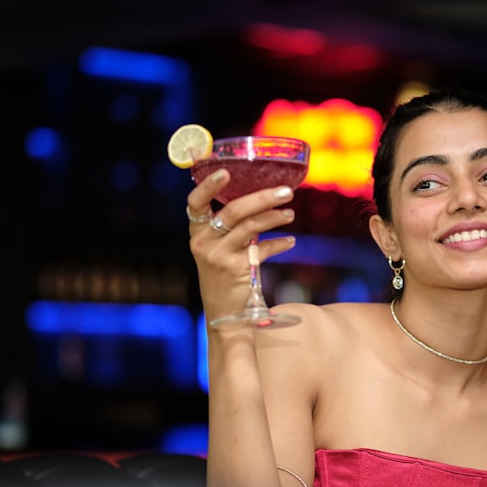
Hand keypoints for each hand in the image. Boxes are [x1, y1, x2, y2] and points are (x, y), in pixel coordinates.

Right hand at [186, 169, 295, 324]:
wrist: (225, 316)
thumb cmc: (225, 278)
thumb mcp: (220, 250)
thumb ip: (233, 228)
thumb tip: (261, 199)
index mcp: (197, 234)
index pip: (195, 203)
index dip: (209, 185)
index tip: (226, 170)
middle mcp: (203, 243)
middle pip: (234, 210)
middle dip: (263, 197)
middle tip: (286, 191)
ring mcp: (218, 256)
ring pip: (251, 226)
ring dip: (275, 217)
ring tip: (291, 213)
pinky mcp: (235, 270)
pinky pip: (262, 250)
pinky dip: (279, 244)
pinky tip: (291, 241)